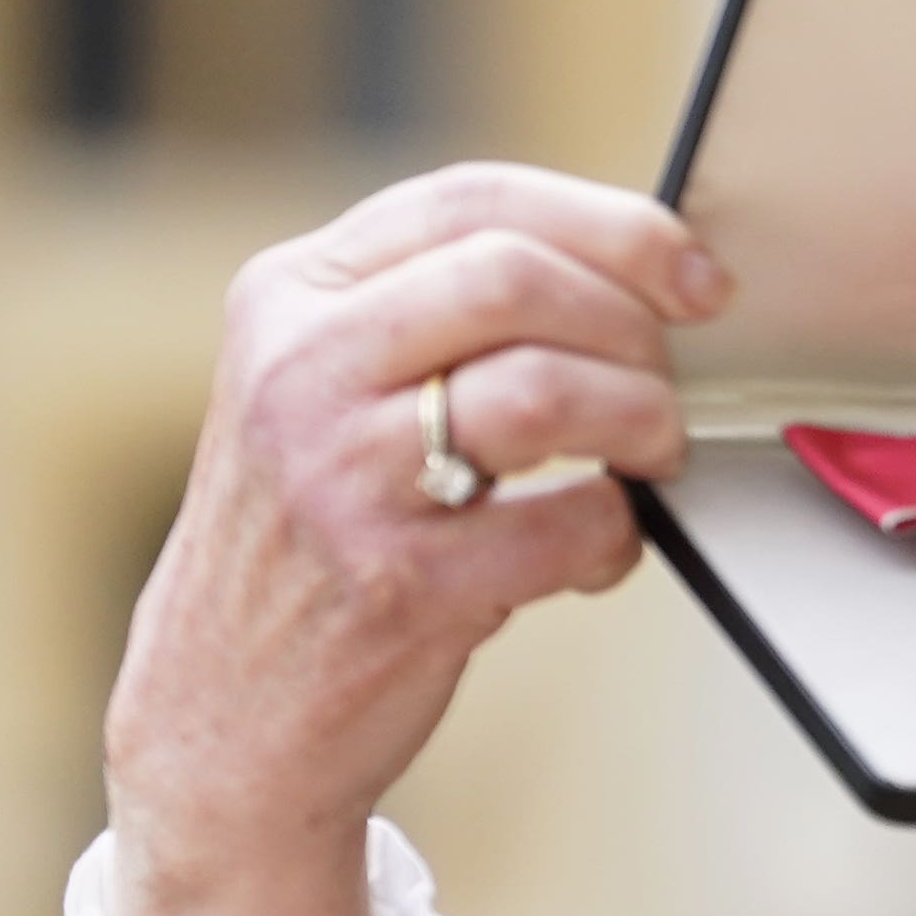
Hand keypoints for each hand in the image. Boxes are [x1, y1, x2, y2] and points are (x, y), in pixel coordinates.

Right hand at [98, 163, 724, 915]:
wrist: (221, 714)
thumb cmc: (315, 535)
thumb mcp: (325, 388)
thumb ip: (435, 311)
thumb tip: (636, 268)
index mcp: (287, 297)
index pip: (469, 200)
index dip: (610, 224)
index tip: (693, 271)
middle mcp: (299, 372)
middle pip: (516, 276)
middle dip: (632, 324)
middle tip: (666, 383)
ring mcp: (339, 478)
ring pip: (547, 389)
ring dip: (640, 420)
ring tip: (649, 458)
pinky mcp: (396, 584)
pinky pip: (567, 524)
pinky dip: (615, 536)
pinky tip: (593, 551)